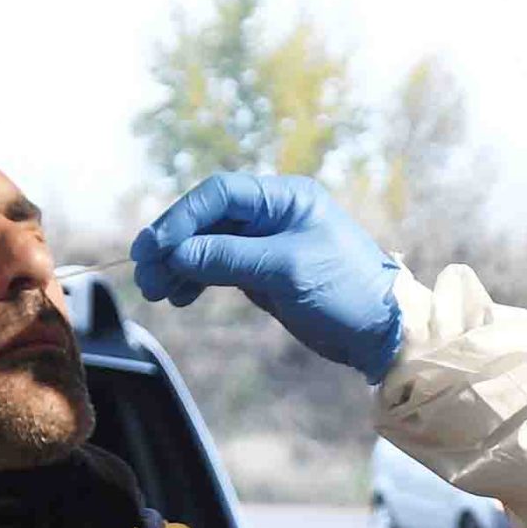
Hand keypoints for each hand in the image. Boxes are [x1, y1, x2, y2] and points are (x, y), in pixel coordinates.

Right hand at [130, 173, 404, 380]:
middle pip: (208, 219)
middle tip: (144, 272)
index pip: (219, 195)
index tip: (156, 248)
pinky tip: (179, 296)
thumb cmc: (345, 290)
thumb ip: (229, 258)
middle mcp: (273, 215)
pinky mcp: (264, 274)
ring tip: (156, 290)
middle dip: (174, 244)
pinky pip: (219, 269)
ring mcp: (267, 244)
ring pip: (209, 245)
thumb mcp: (286, 270)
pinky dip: (196, 280)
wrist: (382, 332)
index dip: (182, 218)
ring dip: (179, 265)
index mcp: (285, 198)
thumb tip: (177, 253)